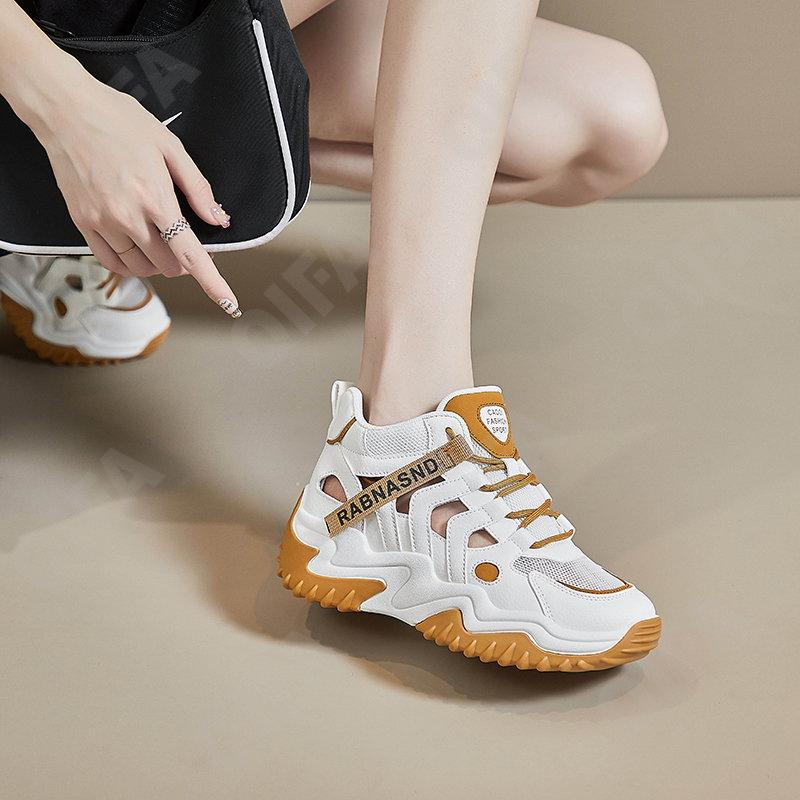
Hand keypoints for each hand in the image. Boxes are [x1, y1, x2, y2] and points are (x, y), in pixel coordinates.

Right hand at [37, 73, 240, 315]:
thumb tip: (218, 219)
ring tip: (159, 242)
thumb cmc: (120, 121)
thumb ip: (197, 189)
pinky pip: (111, 262)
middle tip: (184, 242)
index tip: (228, 303)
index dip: (212, 282)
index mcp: (156, 199)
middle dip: (183, 261)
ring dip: (158, 264)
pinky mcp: (82, 223)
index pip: (190, 254)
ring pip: (141, 268)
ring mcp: (103, 223)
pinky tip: (136, 250)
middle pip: (168, 265)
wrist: (65, 110)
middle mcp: (129, 218)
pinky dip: (130, 265)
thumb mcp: (170, 147)